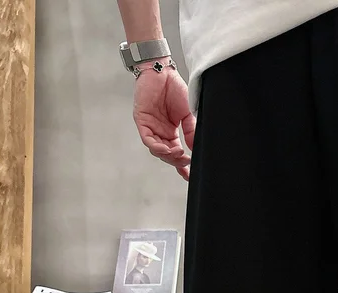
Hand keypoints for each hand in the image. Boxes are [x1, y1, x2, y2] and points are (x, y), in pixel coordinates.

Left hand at [133, 60, 195, 179]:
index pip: (176, 153)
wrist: (162, 71)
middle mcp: (160, 132)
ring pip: (157, 150)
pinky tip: (167, 148)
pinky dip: (157, 147)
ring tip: (179, 153)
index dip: (182, 166)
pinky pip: (148, 139)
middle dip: (177, 161)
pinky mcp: (142, 121)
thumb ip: (190, 130)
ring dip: (168, 155)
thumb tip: (194, 148)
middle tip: (187, 162)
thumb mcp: (188, 113)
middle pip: (166, 155)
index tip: (190, 176)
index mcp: (171, 132)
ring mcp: (150, 128)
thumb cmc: (174, 88)